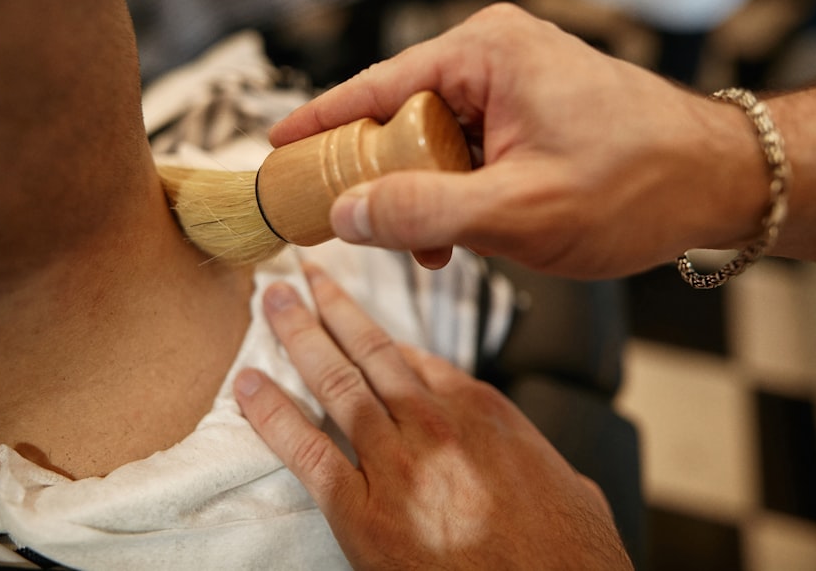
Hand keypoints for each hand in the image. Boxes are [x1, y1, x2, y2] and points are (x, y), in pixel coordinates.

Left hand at [234, 264, 632, 569]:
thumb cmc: (568, 552)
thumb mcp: (562, 478)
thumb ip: (520, 447)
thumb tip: (509, 444)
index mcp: (480, 410)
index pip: (415, 357)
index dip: (374, 329)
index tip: (349, 309)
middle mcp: (434, 423)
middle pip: (370, 349)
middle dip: (330, 305)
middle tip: (299, 273)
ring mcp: (397, 463)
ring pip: (336, 382)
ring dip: (297, 335)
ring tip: (270, 301)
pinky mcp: (363, 512)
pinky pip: (307, 450)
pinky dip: (272, 414)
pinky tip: (247, 386)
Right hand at [269, 3, 768, 277]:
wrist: (718, 182)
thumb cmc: (638, 184)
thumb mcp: (517, 211)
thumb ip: (423, 212)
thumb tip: (346, 215)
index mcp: (484, 54)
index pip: (374, 86)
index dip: (319, 125)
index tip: (276, 151)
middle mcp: (494, 57)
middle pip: (398, 116)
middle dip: (380, 178)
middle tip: (353, 226)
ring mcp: (514, 84)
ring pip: (433, 141)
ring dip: (423, 196)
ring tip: (431, 246)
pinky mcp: (529, 112)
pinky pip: (468, 150)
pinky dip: (457, 193)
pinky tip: (462, 234)